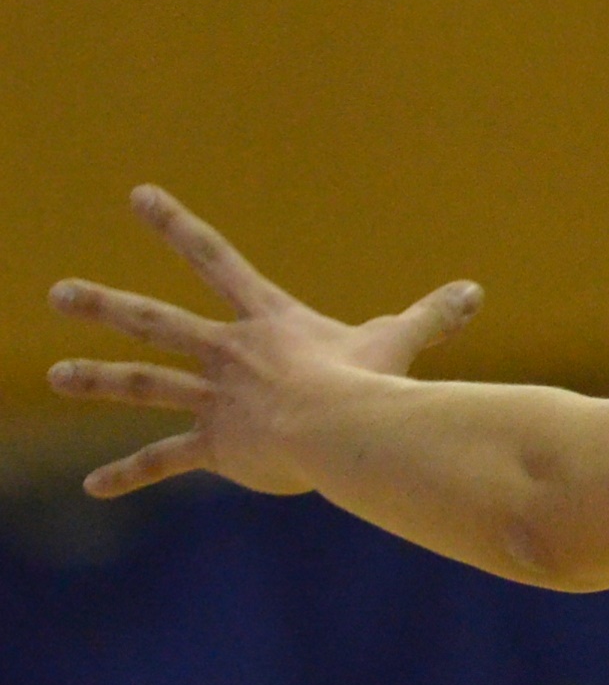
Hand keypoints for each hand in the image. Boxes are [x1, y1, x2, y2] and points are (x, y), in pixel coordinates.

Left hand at [47, 186, 481, 498]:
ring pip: (143, 383)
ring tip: (56, 374)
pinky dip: (129, 474)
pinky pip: (164, 459)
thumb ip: (431, 316)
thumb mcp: (398, 342)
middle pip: (154, 320)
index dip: (175, 225)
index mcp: (267, 321)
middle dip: (103, 305)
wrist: (343, 428)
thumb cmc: (373, 383)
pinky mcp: (215, 444)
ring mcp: (216, 397)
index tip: (138, 197)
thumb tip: (475, 289)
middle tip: (58, 293)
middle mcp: (228, 352)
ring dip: (95, 377)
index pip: (215, 259)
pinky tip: (94, 488)